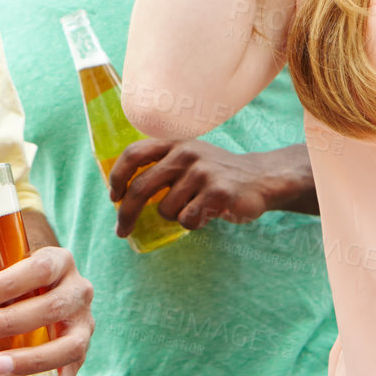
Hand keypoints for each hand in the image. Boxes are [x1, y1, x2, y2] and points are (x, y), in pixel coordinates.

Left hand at [0, 245, 92, 375]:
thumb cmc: (17, 286)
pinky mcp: (78, 362)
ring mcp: (84, 329)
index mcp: (59, 263)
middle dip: (11, 321)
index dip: (10, 282)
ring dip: (29, 361)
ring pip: (67, 349)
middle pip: (53, 307)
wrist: (50, 292)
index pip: (41, 268)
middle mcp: (79, 293)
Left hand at [109, 139, 314, 233]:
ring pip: (165, 209)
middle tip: (122, 231)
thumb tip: (121, 192)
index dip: (117, 177)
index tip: (115, 197)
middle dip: (126, 214)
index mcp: (174, 143)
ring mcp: (202, 172)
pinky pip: (188, 220)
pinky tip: (209, 212)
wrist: (260, 178)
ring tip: (195, 207)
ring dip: (175, 216)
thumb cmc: (216, 173)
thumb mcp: (188, 158)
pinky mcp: (218, 192)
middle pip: (140, 188)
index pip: (133, 154)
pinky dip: (194, 223)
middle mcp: (186, 153)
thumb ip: (160, 165)